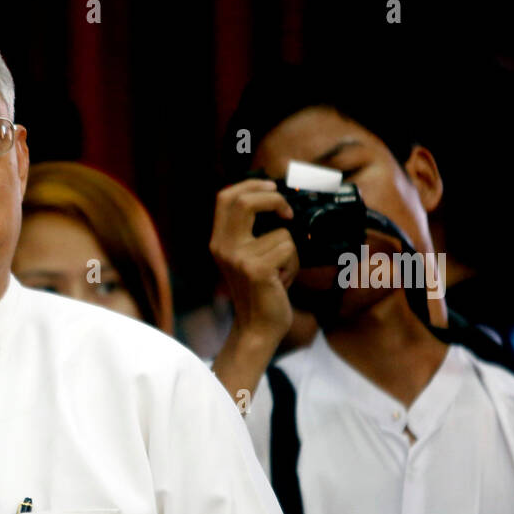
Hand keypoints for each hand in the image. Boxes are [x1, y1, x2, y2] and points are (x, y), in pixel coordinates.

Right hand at [209, 178, 298, 345]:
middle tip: (287, 212)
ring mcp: (238, 259)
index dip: (250, 185)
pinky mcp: (256, 270)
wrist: (258, 328)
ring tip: (282, 269)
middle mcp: (223, 248)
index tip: (271, 187)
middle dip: (274, 199)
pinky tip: (283, 280)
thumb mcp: (248, 257)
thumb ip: (253, 232)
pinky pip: (288, 249)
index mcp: (219, 242)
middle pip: (244, 201)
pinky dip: (294, 264)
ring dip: (292, 249)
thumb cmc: (261, 291)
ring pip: (280, 231)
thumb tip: (279, 201)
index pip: (225, 198)